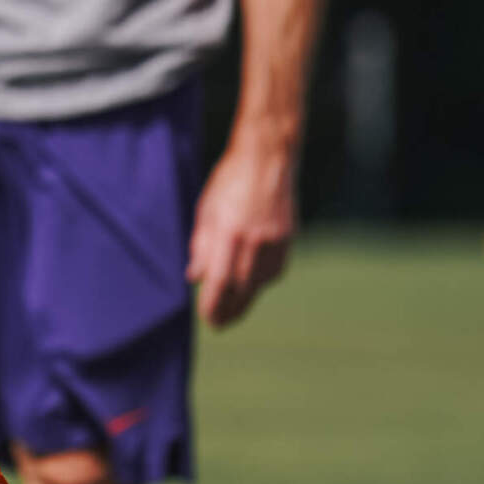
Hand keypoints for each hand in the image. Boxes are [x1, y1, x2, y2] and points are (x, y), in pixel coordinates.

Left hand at [187, 130, 297, 327]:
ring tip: (233, 308)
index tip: (208, 319)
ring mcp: (275, 241)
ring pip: (260, 283)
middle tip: (219, 324)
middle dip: (230, 311)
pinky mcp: (289, 239)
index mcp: (228, 233)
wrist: (268, 159)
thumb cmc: (230, 181)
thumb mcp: (206, 211)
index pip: (219, 282)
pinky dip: (262, 280)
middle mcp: (254, 241)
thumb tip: (195, 278)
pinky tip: (251, 282)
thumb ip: (201, 247)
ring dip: (245, 297)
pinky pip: (275, 271)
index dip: (213, 306)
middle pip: (242, 290)